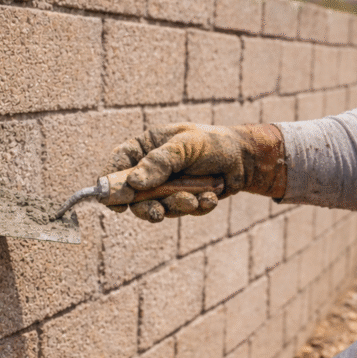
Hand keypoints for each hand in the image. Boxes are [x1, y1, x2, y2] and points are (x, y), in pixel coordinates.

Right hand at [103, 123, 286, 221]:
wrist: (245, 159)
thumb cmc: (213, 143)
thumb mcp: (187, 146)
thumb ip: (160, 162)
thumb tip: (134, 181)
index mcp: (146, 146)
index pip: (119, 162)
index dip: (111, 183)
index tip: (115, 202)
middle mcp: (151, 168)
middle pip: (132, 194)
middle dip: (147, 206)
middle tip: (158, 213)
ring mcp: (164, 187)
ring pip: (156, 207)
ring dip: (176, 206)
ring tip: (196, 199)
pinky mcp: (180, 201)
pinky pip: (179, 212)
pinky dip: (195, 208)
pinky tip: (210, 199)